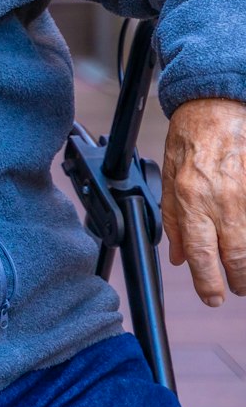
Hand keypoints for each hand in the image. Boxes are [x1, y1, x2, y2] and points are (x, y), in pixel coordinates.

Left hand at [160, 96, 245, 305]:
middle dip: (239, 280)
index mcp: (193, 198)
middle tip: (236, 289)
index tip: (213, 298)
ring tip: (245, 274)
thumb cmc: (190, 139)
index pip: (202, 253)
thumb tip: (179, 257)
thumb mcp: (168, 177)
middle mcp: (223, 201)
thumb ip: (172, 219)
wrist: (219, 108)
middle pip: (237, 255)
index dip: (208, 282)